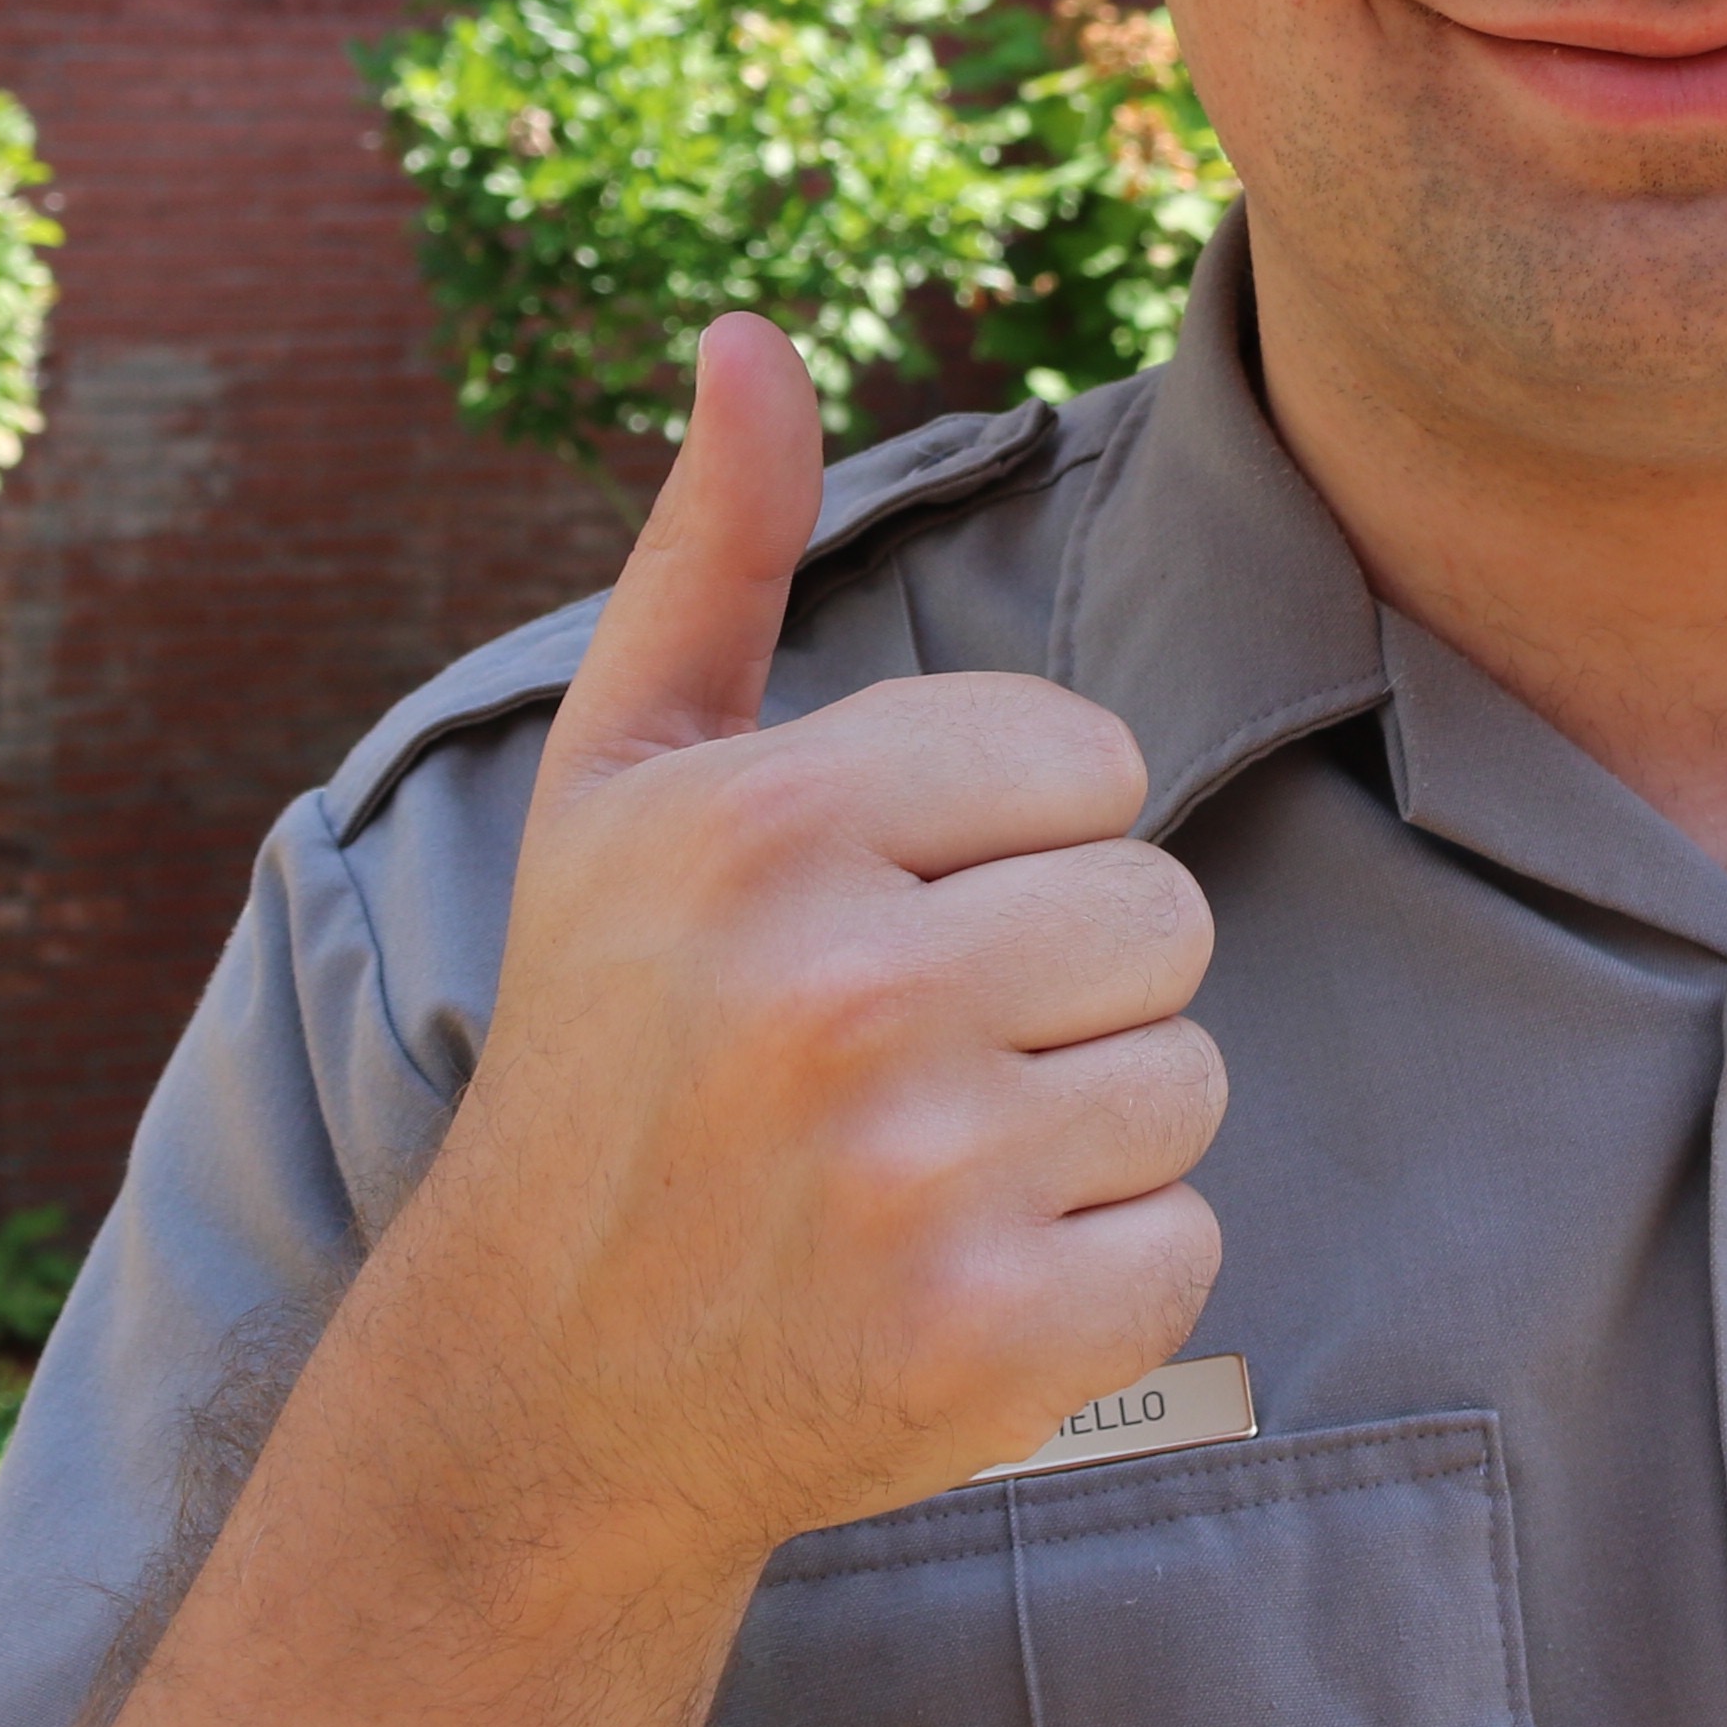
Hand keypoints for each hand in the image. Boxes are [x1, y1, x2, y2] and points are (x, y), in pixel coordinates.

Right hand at [410, 316, 1226, 1588]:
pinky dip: (1099, 1277)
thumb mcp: (621, 784)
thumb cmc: (609, 1049)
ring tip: (925, 1167)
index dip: (1013, 844)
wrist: (539, 1392)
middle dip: (1064, 985)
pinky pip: (1187, 1244)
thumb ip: (711, 551)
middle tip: (906, 1061)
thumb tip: (750, 334)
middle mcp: (840, 989)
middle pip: (1162, 915)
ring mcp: (921, 1175)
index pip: (1093, 761)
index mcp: (767, 823)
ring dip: (1087, 1129)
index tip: (886, 919)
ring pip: (1186, 1077)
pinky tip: (953, 1283)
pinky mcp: (992, 1338)